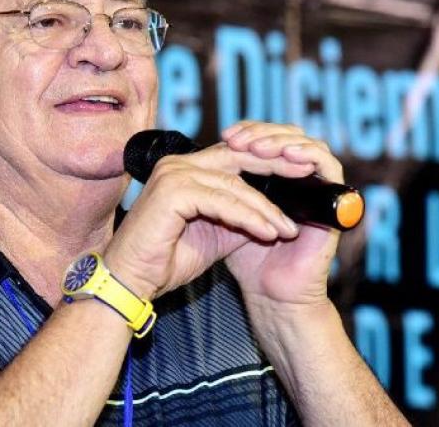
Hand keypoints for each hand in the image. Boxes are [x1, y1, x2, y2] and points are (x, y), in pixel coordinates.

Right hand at [103, 121, 338, 306]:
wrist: (131, 282)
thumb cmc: (166, 260)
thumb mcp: (215, 234)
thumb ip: (240, 216)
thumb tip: (275, 212)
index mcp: (185, 168)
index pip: (236, 156)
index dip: (269, 162)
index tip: (301, 173)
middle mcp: (177, 164)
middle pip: (239, 158)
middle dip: (277, 167)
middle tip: (308, 178)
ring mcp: (173, 174)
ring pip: (234, 184)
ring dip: (265, 207)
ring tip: (288, 228)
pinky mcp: (172, 192)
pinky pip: (222, 201)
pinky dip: (248, 217)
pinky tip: (268, 232)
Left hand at [219, 122, 341, 308]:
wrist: (272, 295)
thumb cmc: (249, 260)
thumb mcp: (230, 213)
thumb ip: (223, 185)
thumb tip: (199, 154)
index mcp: (279, 178)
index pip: (270, 138)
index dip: (250, 131)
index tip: (224, 135)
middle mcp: (301, 179)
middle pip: (288, 135)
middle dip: (261, 132)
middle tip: (236, 137)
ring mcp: (319, 188)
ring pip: (308, 144)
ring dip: (280, 140)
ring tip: (255, 147)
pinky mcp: (334, 202)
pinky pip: (329, 165)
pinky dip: (308, 154)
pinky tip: (286, 154)